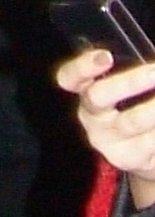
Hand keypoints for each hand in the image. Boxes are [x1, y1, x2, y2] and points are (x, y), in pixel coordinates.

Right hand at [58, 47, 154, 208]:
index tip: (106, 56)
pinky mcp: (130, 159)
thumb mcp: (126, 89)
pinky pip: (150, 141)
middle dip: (129, 81)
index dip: (82, 66)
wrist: (145, 156)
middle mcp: (92, 117)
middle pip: (97, 96)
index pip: (70, 77)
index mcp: (86, 93)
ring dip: (152, 108)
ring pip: (131, 121)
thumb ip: (130, 69)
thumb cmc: (134, 109)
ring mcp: (108, 141)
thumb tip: (148, 63)